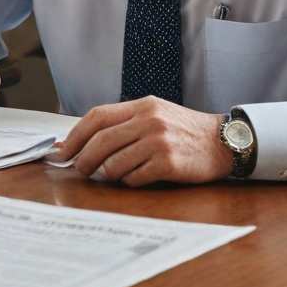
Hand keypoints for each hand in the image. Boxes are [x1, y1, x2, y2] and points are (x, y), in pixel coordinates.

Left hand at [53, 98, 231, 185]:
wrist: (222, 142)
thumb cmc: (183, 130)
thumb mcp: (155, 114)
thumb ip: (124, 123)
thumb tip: (84, 140)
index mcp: (142, 106)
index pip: (98, 117)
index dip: (76, 135)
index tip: (64, 150)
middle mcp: (149, 120)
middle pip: (101, 141)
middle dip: (84, 158)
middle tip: (79, 169)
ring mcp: (159, 142)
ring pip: (115, 162)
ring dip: (106, 173)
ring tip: (108, 175)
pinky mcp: (169, 163)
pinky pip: (135, 177)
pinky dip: (129, 181)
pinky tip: (134, 178)